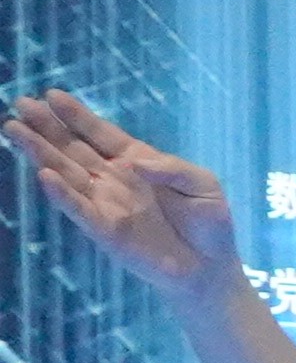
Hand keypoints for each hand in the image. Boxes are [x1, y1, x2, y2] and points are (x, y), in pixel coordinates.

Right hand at [9, 91, 247, 304]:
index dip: (77, 115)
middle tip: (20, 105)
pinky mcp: (104, 230)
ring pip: (66, 172)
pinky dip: (61, 193)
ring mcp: (105, 203)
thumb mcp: (202, 184)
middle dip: (47, 126)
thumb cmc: (208, 223)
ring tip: (15, 130)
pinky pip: (79, 209)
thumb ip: (171, 168)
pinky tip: (44, 175)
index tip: (51, 95)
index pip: (100, 133)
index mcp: (136, 161)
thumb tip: (135, 162)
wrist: (209, 267)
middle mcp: (113, 178)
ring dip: (41, 152)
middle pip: (73, 147)